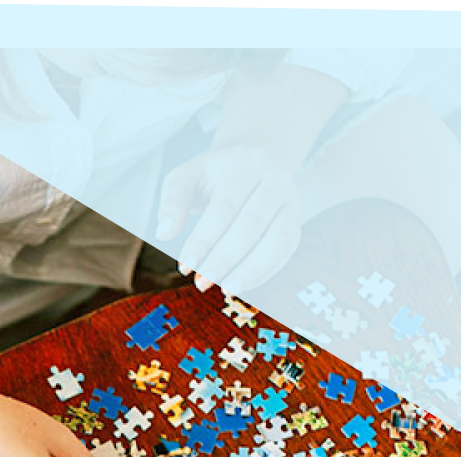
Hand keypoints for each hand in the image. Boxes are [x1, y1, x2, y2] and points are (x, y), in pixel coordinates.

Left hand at [158, 144, 303, 294]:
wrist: (253, 164)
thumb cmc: (214, 175)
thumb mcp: (187, 176)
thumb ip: (172, 200)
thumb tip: (165, 233)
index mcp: (247, 163)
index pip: (225, 207)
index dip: (205, 240)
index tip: (186, 266)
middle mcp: (276, 180)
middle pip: (252, 224)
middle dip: (225, 258)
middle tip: (201, 283)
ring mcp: (291, 202)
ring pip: (277, 240)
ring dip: (250, 269)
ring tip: (224, 289)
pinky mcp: (295, 224)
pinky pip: (284, 252)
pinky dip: (263, 273)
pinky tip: (239, 285)